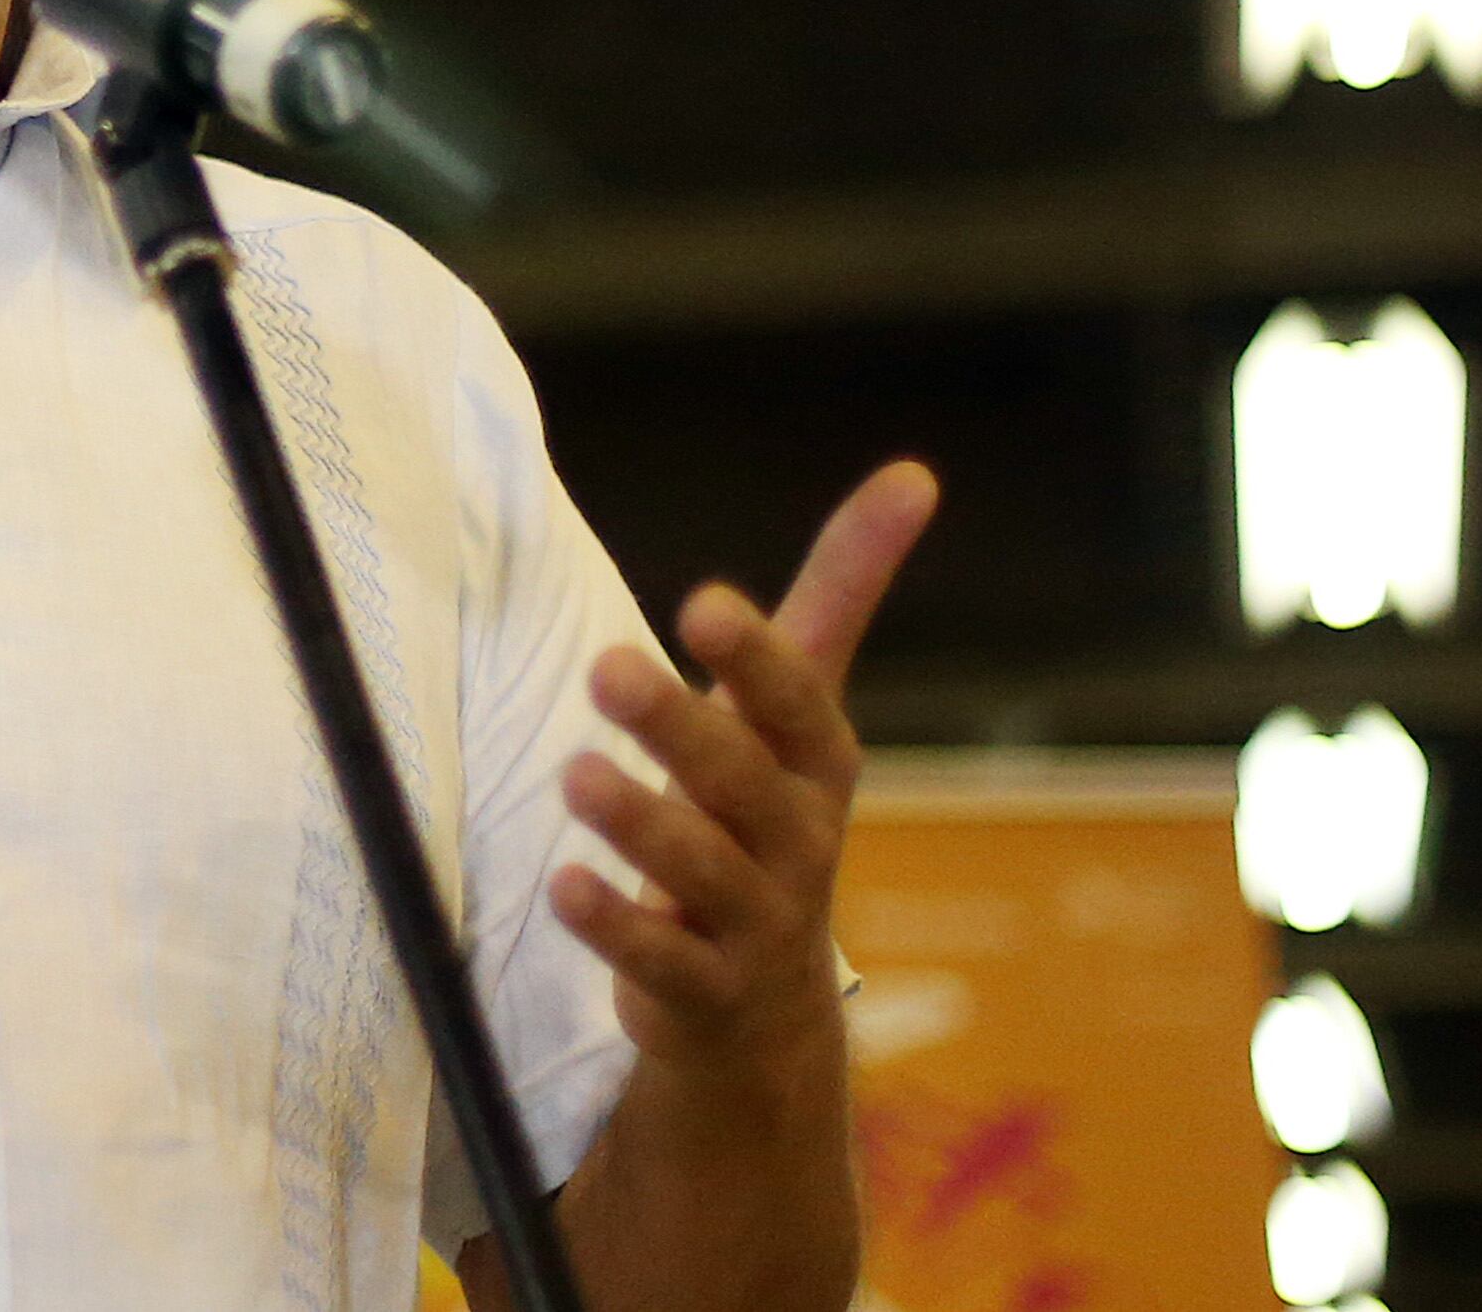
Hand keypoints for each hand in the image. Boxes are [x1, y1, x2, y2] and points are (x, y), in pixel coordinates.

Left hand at [548, 460, 937, 1074]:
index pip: (799, 705)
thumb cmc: (766, 815)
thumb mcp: (799, 712)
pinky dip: (616, 926)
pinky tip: (565, 888)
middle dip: (679, 726)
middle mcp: (796, 842)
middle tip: (605, 668)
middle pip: (741, 781)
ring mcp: (753, 924)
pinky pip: (662, 961)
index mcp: (814, 764)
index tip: (704, 601)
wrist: (764, 1009)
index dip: (757, 660)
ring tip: (571, 774)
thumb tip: (916, 471)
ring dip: (638, 823)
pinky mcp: (700, 993)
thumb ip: (841, 594)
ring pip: (700, 872)